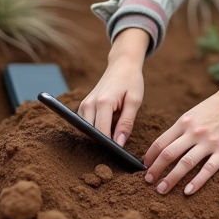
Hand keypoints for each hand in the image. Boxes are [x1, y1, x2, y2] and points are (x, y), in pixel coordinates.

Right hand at [78, 28, 149, 146]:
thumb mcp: (135, 100)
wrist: (122, 64)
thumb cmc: (131, 81)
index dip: (111, 146)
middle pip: (92, 134)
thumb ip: (127, 123)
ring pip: (87, 131)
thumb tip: (119, 144)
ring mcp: (84, 105)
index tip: (120, 154)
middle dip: (104, 142)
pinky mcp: (83, 106)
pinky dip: (96, 127)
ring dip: (100, 134)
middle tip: (120, 145)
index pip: (102, 133)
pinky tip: (109, 123)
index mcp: (103, 102)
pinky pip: (86, 124)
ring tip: (116, 127)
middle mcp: (89, 104)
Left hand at [143, 75, 218, 195]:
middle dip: (156, 170)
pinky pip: (209, 169)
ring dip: (171, 179)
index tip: (145, 167)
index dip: (150, 156)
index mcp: (184, 123)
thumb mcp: (191, 114)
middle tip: (148, 181)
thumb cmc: (211, 109)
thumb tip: (161, 149)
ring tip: (161, 189)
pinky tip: (187, 191)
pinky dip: (197, 182)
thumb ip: (178, 130)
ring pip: (186, 163)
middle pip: (169, 154)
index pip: (161, 142)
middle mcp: (194, 132)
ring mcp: (209, 142)